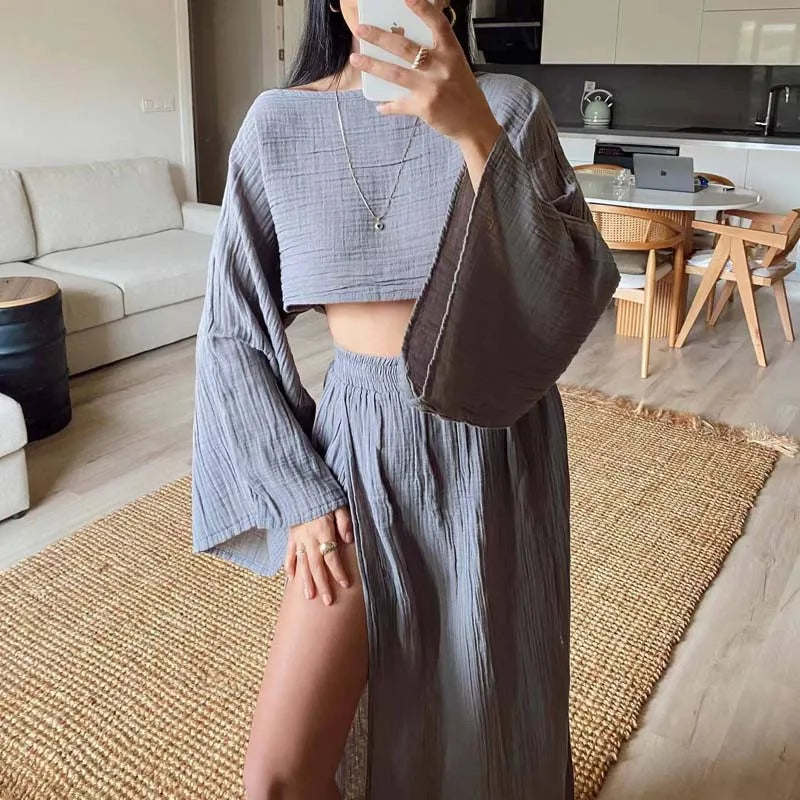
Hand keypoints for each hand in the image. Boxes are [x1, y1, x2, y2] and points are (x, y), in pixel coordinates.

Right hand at [284, 506, 353, 605]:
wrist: (301, 487)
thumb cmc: (325, 497)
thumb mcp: (339, 505)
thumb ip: (344, 522)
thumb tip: (348, 539)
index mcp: (323, 530)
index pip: (332, 557)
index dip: (338, 572)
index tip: (346, 584)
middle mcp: (309, 538)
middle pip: (316, 566)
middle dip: (322, 584)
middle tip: (327, 601)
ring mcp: (298, 538)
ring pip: (302, 563)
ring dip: (306, 581)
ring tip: (309, 597)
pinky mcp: (290, 536)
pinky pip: (288, 554)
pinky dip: (289, 567)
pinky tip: (291, 580)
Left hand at [351, 0, 500, 151]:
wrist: (474, 123)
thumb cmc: (463, 92)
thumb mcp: (456, 65)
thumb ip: (436, 54)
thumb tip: (404, 45)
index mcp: (451, 52)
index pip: (438, 24)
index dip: (422, 9)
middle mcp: (442, 67)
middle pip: (405, 47)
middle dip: (380, 37)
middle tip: (360, 30)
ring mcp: (432, 87)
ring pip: (396, 73)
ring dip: (373, 65)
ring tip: (356, 59)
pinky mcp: (425, 107)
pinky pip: (400, 104)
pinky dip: (388, 106)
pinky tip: (379, 105)